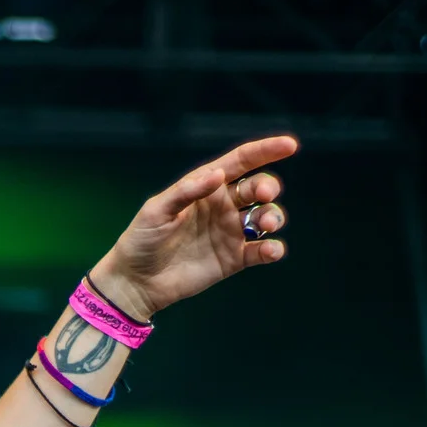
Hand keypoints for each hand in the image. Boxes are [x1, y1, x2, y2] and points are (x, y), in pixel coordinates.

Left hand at [89, 135, 296, 321]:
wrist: (136, 281)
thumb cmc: (141, 240)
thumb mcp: (156, 211)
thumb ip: (186, 192)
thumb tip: (218, 175)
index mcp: (205, 187)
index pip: (241, 162)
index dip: (266, 151)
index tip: (289, 145)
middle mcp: (223, 206)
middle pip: (258, 187)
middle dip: (267, 187)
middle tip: (262, 195)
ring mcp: (230, 232)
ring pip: (266, 216)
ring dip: (273, 216)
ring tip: (266, 224)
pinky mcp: (234, 258)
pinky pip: (261, 251)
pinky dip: (272, 249)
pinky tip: (270, 250)